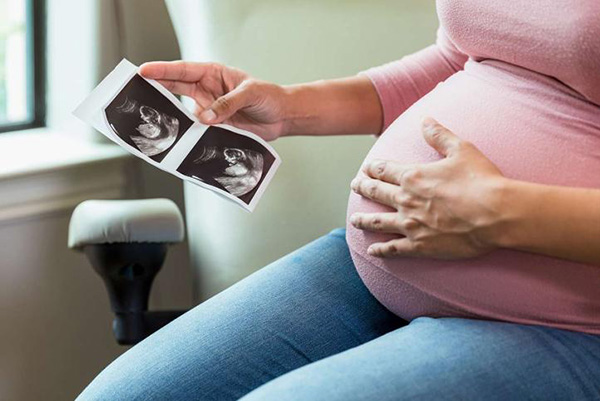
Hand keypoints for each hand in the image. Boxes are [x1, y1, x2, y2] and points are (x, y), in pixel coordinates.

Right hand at [140, 61, 286, 140]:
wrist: (282, 117)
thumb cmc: (269, 97)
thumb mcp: (251, 93)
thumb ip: (228, 103)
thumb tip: (206, 117)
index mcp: (213, 74)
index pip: (183, 70)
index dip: (162, 70)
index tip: (144, 71)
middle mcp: (206, 91)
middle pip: (175, 88)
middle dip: (155, 88)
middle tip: (135, 91)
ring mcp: (208, 110)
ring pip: (182, 112)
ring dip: (171, 116)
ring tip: (153, 119)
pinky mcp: (214, 128)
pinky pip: (196, 131)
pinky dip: (188, 136)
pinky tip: (179, 140)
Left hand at [350, 118, 507, 258]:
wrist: (496, 214)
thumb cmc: (481, 180)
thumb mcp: (461, 149)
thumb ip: (440, 135)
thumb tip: (425, 120)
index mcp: (413, 176)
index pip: (383, 170)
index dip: (372, 168)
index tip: (365, 168)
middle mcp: (406, 200)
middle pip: (376, 193)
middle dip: (363, 188)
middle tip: (355, 186)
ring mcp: (410, 224)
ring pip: (378, 222)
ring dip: (363, 220)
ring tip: (354, 219)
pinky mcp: (419, 246)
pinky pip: (393, 248)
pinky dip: (380, 250)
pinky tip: (372, 250)